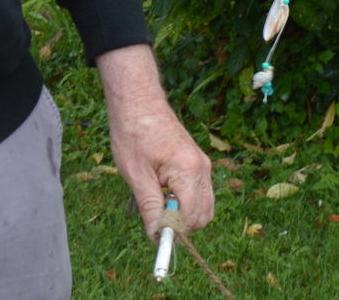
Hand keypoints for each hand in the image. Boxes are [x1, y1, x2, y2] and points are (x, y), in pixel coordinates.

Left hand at [98, 45, 213, 235]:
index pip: (191, 216)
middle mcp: (202, 168)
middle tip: (154, 214)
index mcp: (188, 170)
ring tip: (157, 199)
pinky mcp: (198, 163)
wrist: (139, 103)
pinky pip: (200, 193)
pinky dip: (185, 201)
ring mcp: (202, 165)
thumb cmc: (134, 134)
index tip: (153, 231)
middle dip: (181, 224)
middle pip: (203, 215)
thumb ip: (150, 207)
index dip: (173, 230)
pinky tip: (163, 190)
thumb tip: (156, 235)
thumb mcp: (136, 175)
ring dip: (183, 213)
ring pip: (204, 206)